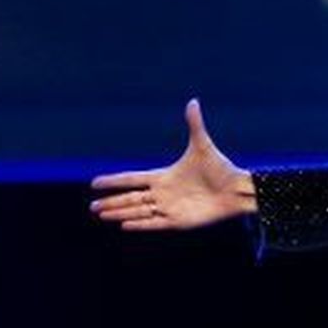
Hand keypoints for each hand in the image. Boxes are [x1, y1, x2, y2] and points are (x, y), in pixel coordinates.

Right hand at [89, 99, 255, 231]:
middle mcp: (162, 193)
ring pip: (138, 211)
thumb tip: (193, 101)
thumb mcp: (202, 145)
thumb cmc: (220, 168)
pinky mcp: (179, 221)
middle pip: (130, 198)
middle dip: (111, 202)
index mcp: (163, 176)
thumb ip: (194, 124)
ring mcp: (169, 207)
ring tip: (101, 216)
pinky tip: (124, 226)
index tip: (95, 183)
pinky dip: (140, 224)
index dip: (113, 180)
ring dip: (120, 213)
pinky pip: (155, 223)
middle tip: (92, 207)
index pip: (132, 179)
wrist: (235, 189)